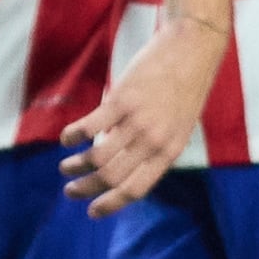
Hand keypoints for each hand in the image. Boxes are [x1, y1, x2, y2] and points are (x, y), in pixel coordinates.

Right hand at [60, 11, 227, 214]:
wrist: (193, 47)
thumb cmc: (186, 86)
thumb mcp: (179, 125)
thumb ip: (154, 146)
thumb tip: (117, 160)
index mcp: (170, 151)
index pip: (136, 190)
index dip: (111, 204)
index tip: (93, 211)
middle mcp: (154, 140)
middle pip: (112, 177)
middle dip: (86, 189)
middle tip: (71, 191)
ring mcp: (138, 120)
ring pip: (98, 156)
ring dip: (76, 166)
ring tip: (65, 168)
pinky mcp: (122, 98)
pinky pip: (90, 126)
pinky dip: (73, 136)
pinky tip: (66, 139)